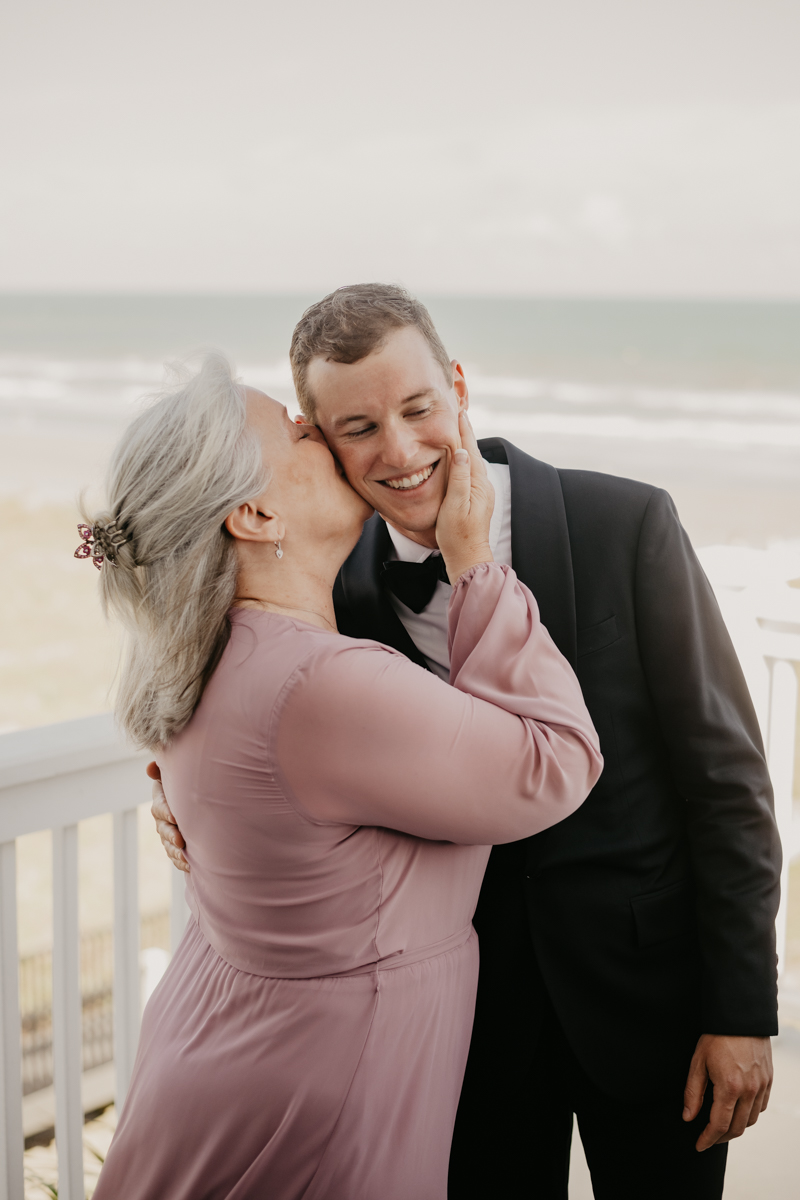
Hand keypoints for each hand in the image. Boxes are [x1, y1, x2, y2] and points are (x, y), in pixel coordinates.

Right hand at [147, 761, 189, 872]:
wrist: (202, 802)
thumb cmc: (189, 781)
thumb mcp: (178, 775)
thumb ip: (165, 770)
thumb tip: (150, 767)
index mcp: (162, 800)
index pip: (159, 806)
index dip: (166, 812)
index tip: (175, 817)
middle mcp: (163, 819)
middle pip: (162, 829)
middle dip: (171, 836)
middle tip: (181, 840)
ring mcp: (169, 834)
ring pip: (168, 845)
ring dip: (175, 852)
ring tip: (185, 857)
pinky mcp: (176, 847)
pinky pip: (175, 857)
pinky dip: (181, 862)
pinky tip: (189, 866)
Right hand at [436, 411, 494, 583]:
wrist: (468, 557)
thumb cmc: (457, 534)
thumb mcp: (455, 505)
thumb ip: (458, 478)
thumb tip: (461, 451)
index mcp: (476, 483)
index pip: (469, 449)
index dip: (463, 430)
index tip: (459, 411)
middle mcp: (482, 484)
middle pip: (472, 451)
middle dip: (465, 432)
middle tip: (458, 411)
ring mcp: (480, 492)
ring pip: (471, 461)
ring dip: (464, 444)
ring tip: (457, 428)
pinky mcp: (475, 498)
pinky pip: (469, 471)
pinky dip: (463, 458)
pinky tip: (458, 456)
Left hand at [683, 1033, 771, 1150]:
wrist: (740, 1016)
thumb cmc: (716, 1036)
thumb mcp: (698, 1062)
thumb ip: (692, 1092)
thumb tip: (688, 1117)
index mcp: (729, 1087)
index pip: (719, 1125)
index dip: (708, 1139)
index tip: (699, 1145)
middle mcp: (749, 1091)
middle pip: (737, 1128)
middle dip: (721, 1137)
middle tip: (708, 1138)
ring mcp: (762, 1086)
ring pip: (751, 1120)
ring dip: (736, 1128)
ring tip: (721, 1127)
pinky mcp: (769, 1080)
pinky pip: (761, 1107)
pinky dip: (750, 1115)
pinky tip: (738, 1111)